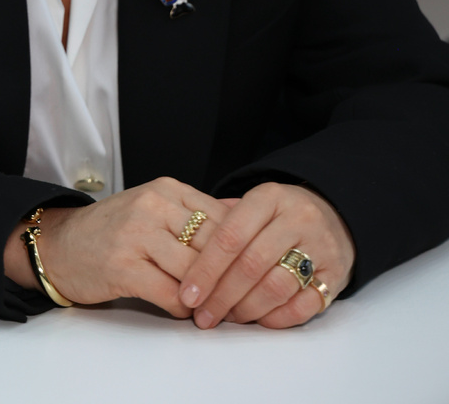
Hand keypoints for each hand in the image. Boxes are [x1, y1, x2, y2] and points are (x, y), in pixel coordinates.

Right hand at [5, 178, 231, 316]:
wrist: (61, 244)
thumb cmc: (114, 229)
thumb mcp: (156, 206)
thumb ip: (197, 211)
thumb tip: (245, 214)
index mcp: (167, 189)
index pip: (221, 217)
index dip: (242, 248)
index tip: (253, 271)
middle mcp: (153, 206)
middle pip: (212, 245)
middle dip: (231, 276)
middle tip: (245, 298)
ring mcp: (137, 234)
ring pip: (195, 271)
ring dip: (209, 296)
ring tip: (217, 308)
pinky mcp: (123, 266)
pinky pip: (170, 294)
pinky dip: (184, 309)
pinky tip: (186, 312)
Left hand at [178, 182, 355, 328]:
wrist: (336, 213)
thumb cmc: (280, 214)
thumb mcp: (254, 203)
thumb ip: (222, 221)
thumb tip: (181, 252)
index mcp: (270, 197)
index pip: (231, 235)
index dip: (206, 268)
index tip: (188, 294)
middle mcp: (297, 218)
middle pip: (251, 264)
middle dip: (221, 295)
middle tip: (202, 315)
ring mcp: (320, 247)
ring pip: (276, 287)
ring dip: (246, 310)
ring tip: (227, 318)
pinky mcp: (336, 275)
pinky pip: (303, 306)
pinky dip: (277, 319)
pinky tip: (258, 321)